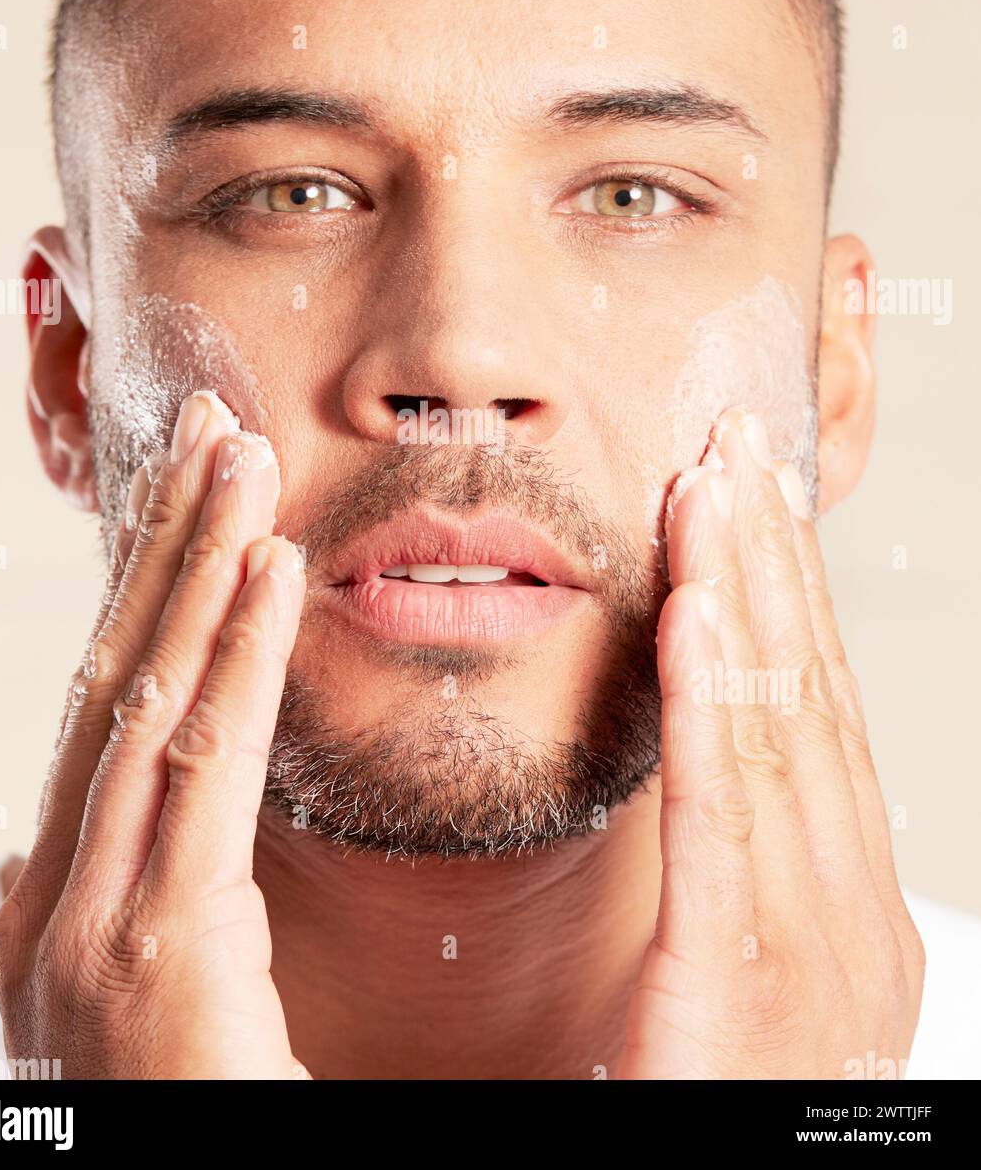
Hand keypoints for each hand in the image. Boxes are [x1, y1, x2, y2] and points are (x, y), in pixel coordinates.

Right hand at [0, 391, 308, 1078]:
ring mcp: (91, 917)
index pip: (102, 703)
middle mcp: (52, 892)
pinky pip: (205, 766)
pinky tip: (268, 568)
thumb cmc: (192, 1108)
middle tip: (208, 428)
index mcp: (54, 895)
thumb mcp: (154, 978)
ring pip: (147, 698)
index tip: (186, 498)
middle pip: (112, 674)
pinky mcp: (156, 945)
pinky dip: (238, 653)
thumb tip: (112, 823)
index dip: (144, 587)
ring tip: (239, 459)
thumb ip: (137, 890)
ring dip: (197, 564)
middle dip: (161, 542)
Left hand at [618, 407, 923, 1078]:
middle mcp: (853, 914)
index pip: (821, 717)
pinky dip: (715, 699)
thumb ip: (742, 871)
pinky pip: (725, 813)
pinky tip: (697, 607)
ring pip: (778, 729)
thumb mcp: (745, 974)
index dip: (790, 598)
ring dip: (744, 594)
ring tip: (712, 489)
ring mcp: (814, 948)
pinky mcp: (738, 981)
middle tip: (739, 448)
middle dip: (773, 563)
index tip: (752, 501)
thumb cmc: (719, 1107)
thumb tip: (712, 761)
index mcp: (852, 911)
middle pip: (811, 698)